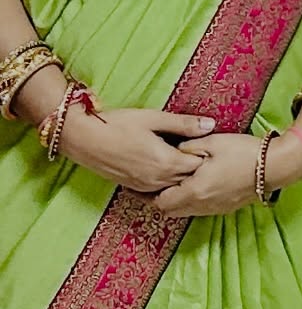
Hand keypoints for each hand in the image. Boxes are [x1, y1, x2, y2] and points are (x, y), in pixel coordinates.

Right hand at [61, 107, 213, 193]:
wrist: (83, 139)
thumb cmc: (117, 124)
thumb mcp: (153, 119)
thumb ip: (183, 124)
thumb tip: (211, 124)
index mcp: (166, 162)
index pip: (198, 165)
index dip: (206, 155)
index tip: (208, 144)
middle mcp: (158, 179)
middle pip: (188, 179)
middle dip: (197, 167)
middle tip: (201, 151)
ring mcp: (145, 186)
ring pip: (174, 187)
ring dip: (182, 176)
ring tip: (185, 158)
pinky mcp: (134, 187)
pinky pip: (159, 190)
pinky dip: (167, 182)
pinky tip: (166, 168)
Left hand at [151, 130, 301, 219]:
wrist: (276, 166)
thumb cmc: (244, 152)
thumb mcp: (212, 142)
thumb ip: (188, 147)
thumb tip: (174, 150)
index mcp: (194, 190)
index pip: (160, 201)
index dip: (145, 195)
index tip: (134, 186)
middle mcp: (202, 205)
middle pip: (169, 211)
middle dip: (156, 200)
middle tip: (147, 187)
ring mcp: (215, 209)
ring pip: (184, 211)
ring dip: (173, 201)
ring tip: (167, 186)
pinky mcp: (226, 207)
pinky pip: (198, 209)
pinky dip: (188, 201)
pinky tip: (191, 187)